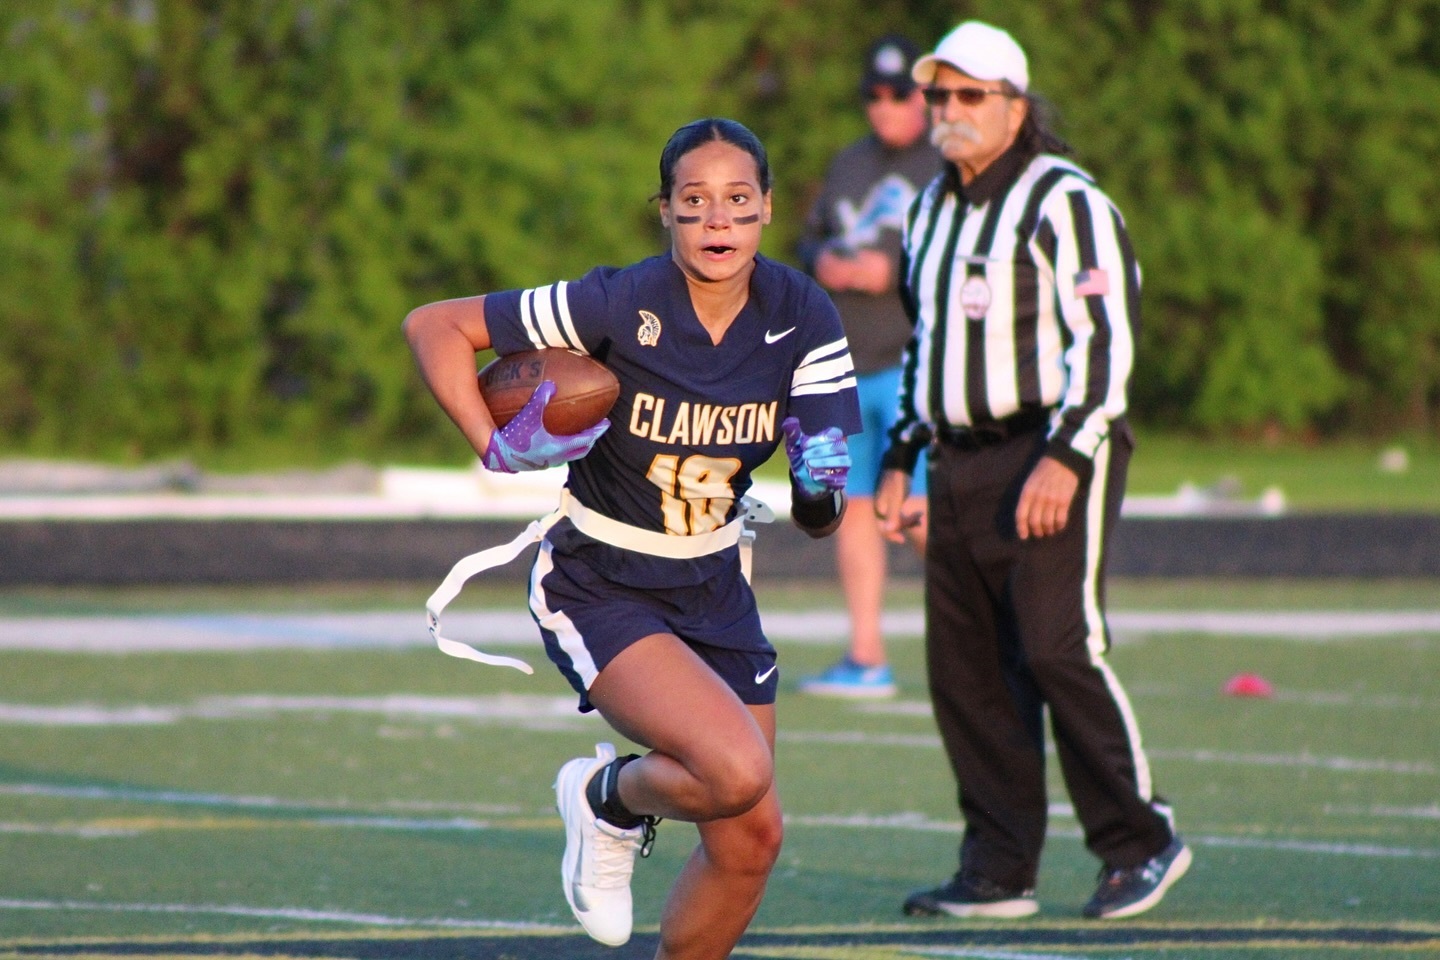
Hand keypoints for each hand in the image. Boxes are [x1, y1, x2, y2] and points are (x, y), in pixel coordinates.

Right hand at [482, 380, 608, 472]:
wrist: (493, 456)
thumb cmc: (511, 436)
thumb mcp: (527, 415)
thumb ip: (539, 400)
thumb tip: (551, 384)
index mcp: (556, 447)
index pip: (584, 439)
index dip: (596, 431)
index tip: (606, 423)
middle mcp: (553, 458)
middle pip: (579, 450)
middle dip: (589, 439)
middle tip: (596, 428)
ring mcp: (542, 463)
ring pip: (566, 455)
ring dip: (574, 445)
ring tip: (577, 434)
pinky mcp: (531, 464)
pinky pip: (552, 456)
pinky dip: (559, 448)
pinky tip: (550, 439)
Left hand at [781, 416, 849, 499]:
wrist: (801, 480)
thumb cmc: (801, 458)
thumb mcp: (794, 446)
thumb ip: (793, 433)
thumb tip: (790, 421)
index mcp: (832, 439)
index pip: (836, 433)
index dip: (821, 438)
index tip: (803, 444)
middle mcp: (840, 451)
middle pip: (840, 447)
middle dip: (820, 451)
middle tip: (804, 456)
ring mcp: (843, 466)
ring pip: (843, 461)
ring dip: (825, 462)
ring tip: (809, 465)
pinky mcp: (841, 480)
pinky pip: (841, 478)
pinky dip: (828, 477)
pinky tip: (814, 476)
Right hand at [874, 468, 919, 543]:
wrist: (900, 466)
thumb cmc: (898, 481)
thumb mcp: (896, 499)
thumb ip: (893, 515)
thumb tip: (889, 530)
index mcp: (879, 509)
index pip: (883, 528)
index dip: (892, 535)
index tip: (903, 539)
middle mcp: (880, 509)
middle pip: (890, 525)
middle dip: (904, 526)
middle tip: (918, 523)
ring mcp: (887, 506)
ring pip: (896, 520)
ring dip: (908, 522)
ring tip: (920, 520)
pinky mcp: (894, 502)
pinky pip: (899, 514)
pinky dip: (908, 517)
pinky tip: (918, 516)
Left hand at [1015, 455, 1078, 538]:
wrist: (1063, 461)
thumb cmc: (1044, 471)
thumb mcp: (1030, 481)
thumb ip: (1027, 497)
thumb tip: (1026, 516)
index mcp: (1027, 492)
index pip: (1021, 515)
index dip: (1021, 528)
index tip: (1024, 536)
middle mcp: (1038, 497)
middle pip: (1034, 521)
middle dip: (1036, 531)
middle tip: (1040, 533)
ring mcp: (1052, 499)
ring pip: (1047, 523)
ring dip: (1048, 530)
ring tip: (1050, 531)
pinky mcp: (1065, 500)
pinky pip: (1061, 519)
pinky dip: (1059, 526)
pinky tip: (1059, 526)